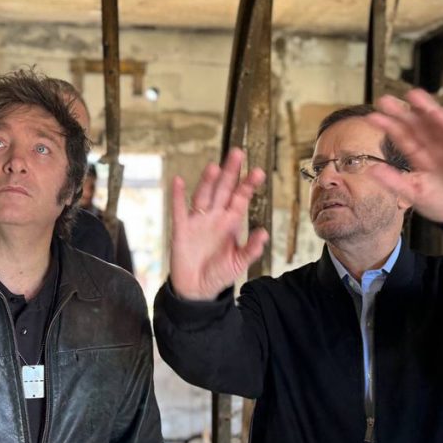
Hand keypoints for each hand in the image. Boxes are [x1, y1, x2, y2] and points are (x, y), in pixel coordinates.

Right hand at [168, 147, 268, 300]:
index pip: (240, 199)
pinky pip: (179, 210)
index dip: (248, 185)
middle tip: (238, 154)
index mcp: (230, 223)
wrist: (196, 289)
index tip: (258, 172)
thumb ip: (251, 249)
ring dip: (208, 182)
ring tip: (214, 167)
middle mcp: (215, 217)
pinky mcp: (181, 229)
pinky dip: (177, 196)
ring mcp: (198, 221)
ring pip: (203, 196)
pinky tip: (177, 181)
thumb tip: (264, 234)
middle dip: (230, 173)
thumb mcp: (238, 263)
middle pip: (223, 190)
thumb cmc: (218, 274)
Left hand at [366, 88, 442, 223]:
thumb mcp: (414, 193)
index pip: (402, 139)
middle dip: (401, 113)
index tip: (371, 117)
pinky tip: (435, 112)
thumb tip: (371, 170)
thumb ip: (394, 181)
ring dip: (425, 109)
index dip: (388, 127)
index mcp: (420, 158)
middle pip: (415, 127)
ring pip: (435, 124)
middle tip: (383, 100)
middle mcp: (433, 149)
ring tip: (411, 95)